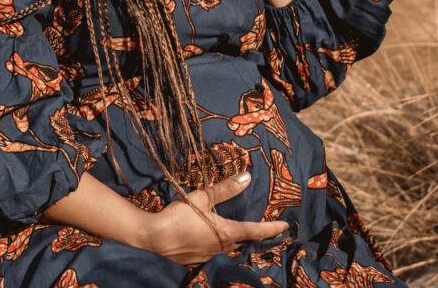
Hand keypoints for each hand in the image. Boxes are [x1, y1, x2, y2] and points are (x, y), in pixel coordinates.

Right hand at [141, 172, 288, 266]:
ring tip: (238, 232)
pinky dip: (217, 245)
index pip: (255, 231)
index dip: (272, 228)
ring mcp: (208, 256)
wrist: (152, 238)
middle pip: (243, 242)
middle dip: (254, 236)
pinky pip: (212, 252)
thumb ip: (225, 188)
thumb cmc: (178, 215)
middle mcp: (221, 248)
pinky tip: (210, 239)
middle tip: (264, 229)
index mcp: (226, 232)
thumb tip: (246, 177)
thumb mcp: (202, 197)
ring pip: (227, 249)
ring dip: (235, 241)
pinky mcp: (195, 260)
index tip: (285, 226)